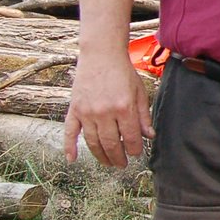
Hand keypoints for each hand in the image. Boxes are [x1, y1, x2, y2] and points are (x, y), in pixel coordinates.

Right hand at [64, 49, 151, 168]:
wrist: (101, 55)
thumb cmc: (123, 72)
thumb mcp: (139, 92)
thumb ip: (143, 115)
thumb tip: (149, 136)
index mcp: (123, 107)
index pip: (130, 137)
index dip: (134, 149)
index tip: (136, 153)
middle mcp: (104, 112)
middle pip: (111, 143)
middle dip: (118, 157)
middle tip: (122, 164)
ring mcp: (87, 112)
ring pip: (93, 142)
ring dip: (100, 156)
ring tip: (108, 163)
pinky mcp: (74, 110)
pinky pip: (70, 132)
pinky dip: (69, 147)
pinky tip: (72, 160)